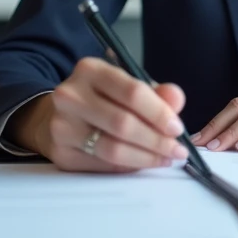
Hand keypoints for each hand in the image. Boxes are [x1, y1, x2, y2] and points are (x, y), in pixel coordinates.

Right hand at [9, 56, 189, 172]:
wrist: (60, 115)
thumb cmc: (102, 99)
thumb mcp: (128, 86)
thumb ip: (156, 93)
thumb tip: (175, 100)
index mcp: (90, 70)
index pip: (132, 92)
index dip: (159, 113)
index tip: (177, 128)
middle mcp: (70, 96)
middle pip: (123, 123)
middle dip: (156, 140)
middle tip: (177, 150)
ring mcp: (62, 126)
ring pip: (113, 149)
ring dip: (146, 157)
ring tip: (165, 158)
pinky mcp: (61, 153)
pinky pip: (103, 166)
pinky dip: (128, 167)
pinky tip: (142, 163)